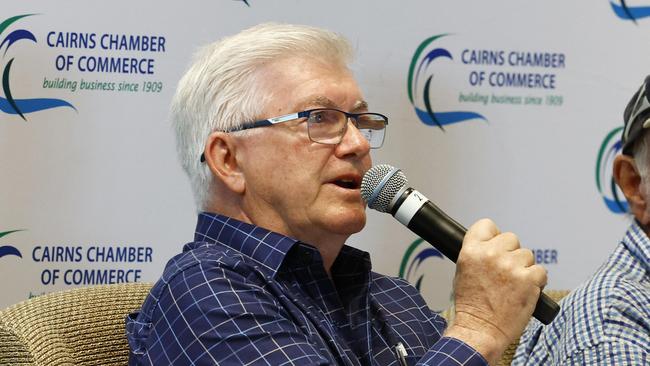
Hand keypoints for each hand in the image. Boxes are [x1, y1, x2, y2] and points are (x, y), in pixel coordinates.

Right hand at [444, 218, 546, 363]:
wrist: (480, 329)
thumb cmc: (471, 305)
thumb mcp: (462, 271)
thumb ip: (477, 253)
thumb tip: (493, 244)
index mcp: (471, 250)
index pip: (487, 225)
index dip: (493, 236)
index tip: (495, 246)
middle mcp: (491, 254)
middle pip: (511, 238)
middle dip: (511, 253)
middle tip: (504, 272)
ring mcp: (511, 266)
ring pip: (527, 255)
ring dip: (524, 268)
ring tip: (512, 285)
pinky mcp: (529, 279)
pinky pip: (540, 270)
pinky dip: (536, 281)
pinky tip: (523, 291)